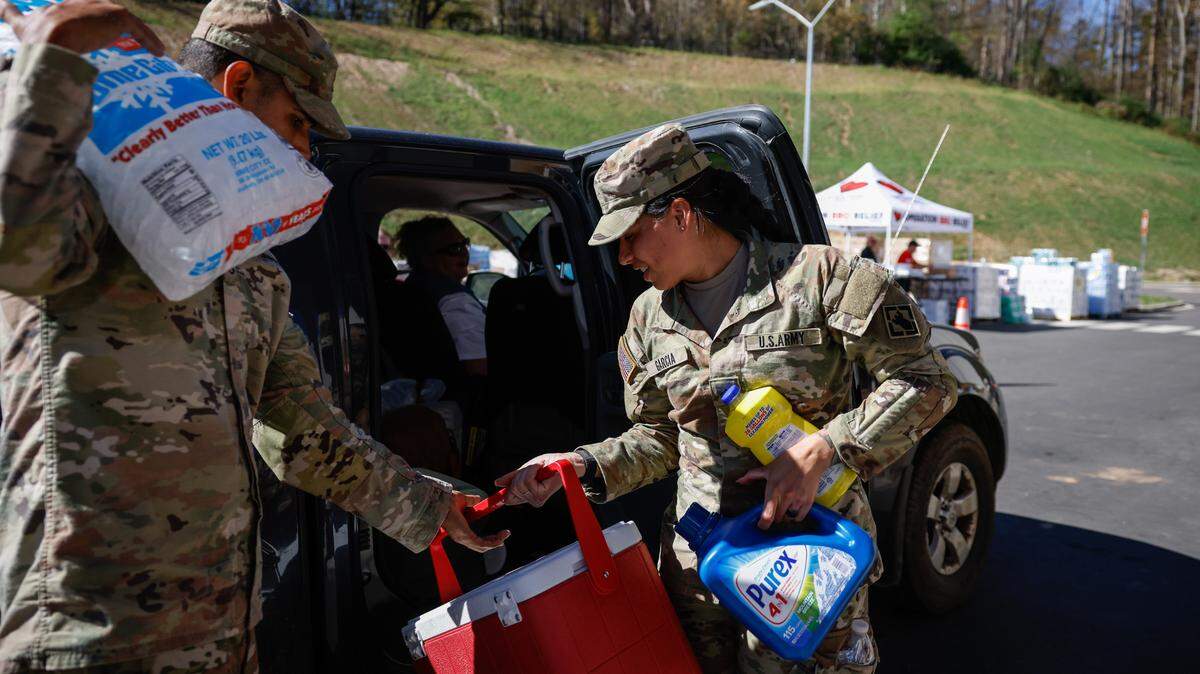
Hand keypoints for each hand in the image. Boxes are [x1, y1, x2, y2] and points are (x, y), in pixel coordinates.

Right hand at [0, 0, 164, 55]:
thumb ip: (8, 12)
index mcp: (57, 8)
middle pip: (100, 11)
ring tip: (152, 47)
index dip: (80, 9)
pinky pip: (138, 28)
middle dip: (111, 21)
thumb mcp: (20, 26)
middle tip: (124, 31)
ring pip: (122, 20)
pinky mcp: (116, 16)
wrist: (50, 42)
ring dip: (139, 33)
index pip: (69, 6)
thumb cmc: (35, 42)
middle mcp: (78, 3)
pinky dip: (149, 39)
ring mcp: (97, 7)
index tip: (81, 12)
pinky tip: (159, 52)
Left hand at [440, 491, 509, 552]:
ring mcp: (464, 538)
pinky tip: (500, 538)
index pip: (475, 540)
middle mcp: (462, 537)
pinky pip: (483, 544)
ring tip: (505, 535)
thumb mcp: (463, 500)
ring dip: (496, 542)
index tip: (497, 534)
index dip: (488, 539)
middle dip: (494, 542)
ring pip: (483, 547)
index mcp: (460, 530)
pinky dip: (493, 542)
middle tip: (503, 537)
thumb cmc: (446, 501)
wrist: (439, 501)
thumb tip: (479, 499)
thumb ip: (472, 501)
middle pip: (481, 546)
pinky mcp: (466, 537)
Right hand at [495, 452, 584, 506]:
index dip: (506, 491)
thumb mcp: (526, 470)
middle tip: (533, 468)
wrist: (565, 462)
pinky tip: (540, 468)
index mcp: (528, 496)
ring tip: (538, 468)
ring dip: (528, 470)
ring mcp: (538, 498)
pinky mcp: (543, 493)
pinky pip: (528, 480)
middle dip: (521, 474)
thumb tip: (497, 483)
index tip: (503, 487)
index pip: (509, 499)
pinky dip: (532, 469)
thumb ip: (512, 477)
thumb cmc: (549, 465)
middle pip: (513, 488)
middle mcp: (533, 500)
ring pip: (520, 483)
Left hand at [737, 432, 835, 529]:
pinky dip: (796, 516)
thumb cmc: (789, 460)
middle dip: (775, 517)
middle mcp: (786, 496)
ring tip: (784, 509)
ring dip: (785, 515)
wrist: (811, 457)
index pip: (768, 512)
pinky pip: (800, 516)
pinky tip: (794, 510)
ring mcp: (798, 499)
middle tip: (773, 513)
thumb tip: (739, 481)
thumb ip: (753, 475)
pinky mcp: (809, 501)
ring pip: (789, 516)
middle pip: (778, 518)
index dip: (763, 523)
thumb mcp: (769, 467)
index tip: (761, 526)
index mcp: (774, 488)